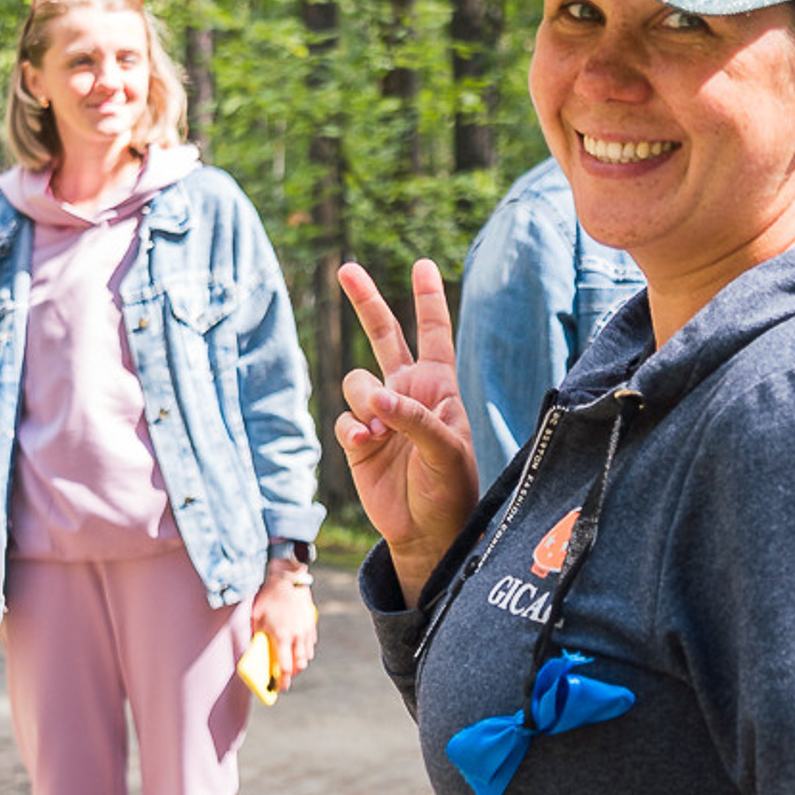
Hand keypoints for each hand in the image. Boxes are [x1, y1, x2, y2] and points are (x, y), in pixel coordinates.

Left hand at [249, 570, 317, 693]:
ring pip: (307, 655)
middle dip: (293, 674)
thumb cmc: (269, 597)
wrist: (288, 578)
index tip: (279, 688)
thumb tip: (255, 651)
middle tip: (285, 676)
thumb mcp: (256, 616)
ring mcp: (306, 629)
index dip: (282, 681)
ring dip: (299, 662)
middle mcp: (296, 636)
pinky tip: (297, 646)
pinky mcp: (311, 623)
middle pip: (300, 665)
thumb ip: (257, 636)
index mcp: (281, 636)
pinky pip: (310, 643)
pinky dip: (305, 649)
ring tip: (291, 662)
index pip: (285, 667)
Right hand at [335, 258, 479, 603]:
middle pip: (383, 335)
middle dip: (366, 301)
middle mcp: (406, 392)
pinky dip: (352, 430)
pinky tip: (367, 447)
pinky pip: (343, 418)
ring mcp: (378, 414)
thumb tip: (377, 398)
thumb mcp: (447, 452)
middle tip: (346, 269)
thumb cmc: (451, 489)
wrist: (426, 530)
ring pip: (355, 381)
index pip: (434, 333)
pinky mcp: (356, 438)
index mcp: (438, 386)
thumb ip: (415, 419)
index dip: (428, 298)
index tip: (423, 263)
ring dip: (364, 401)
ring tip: (381, 432)